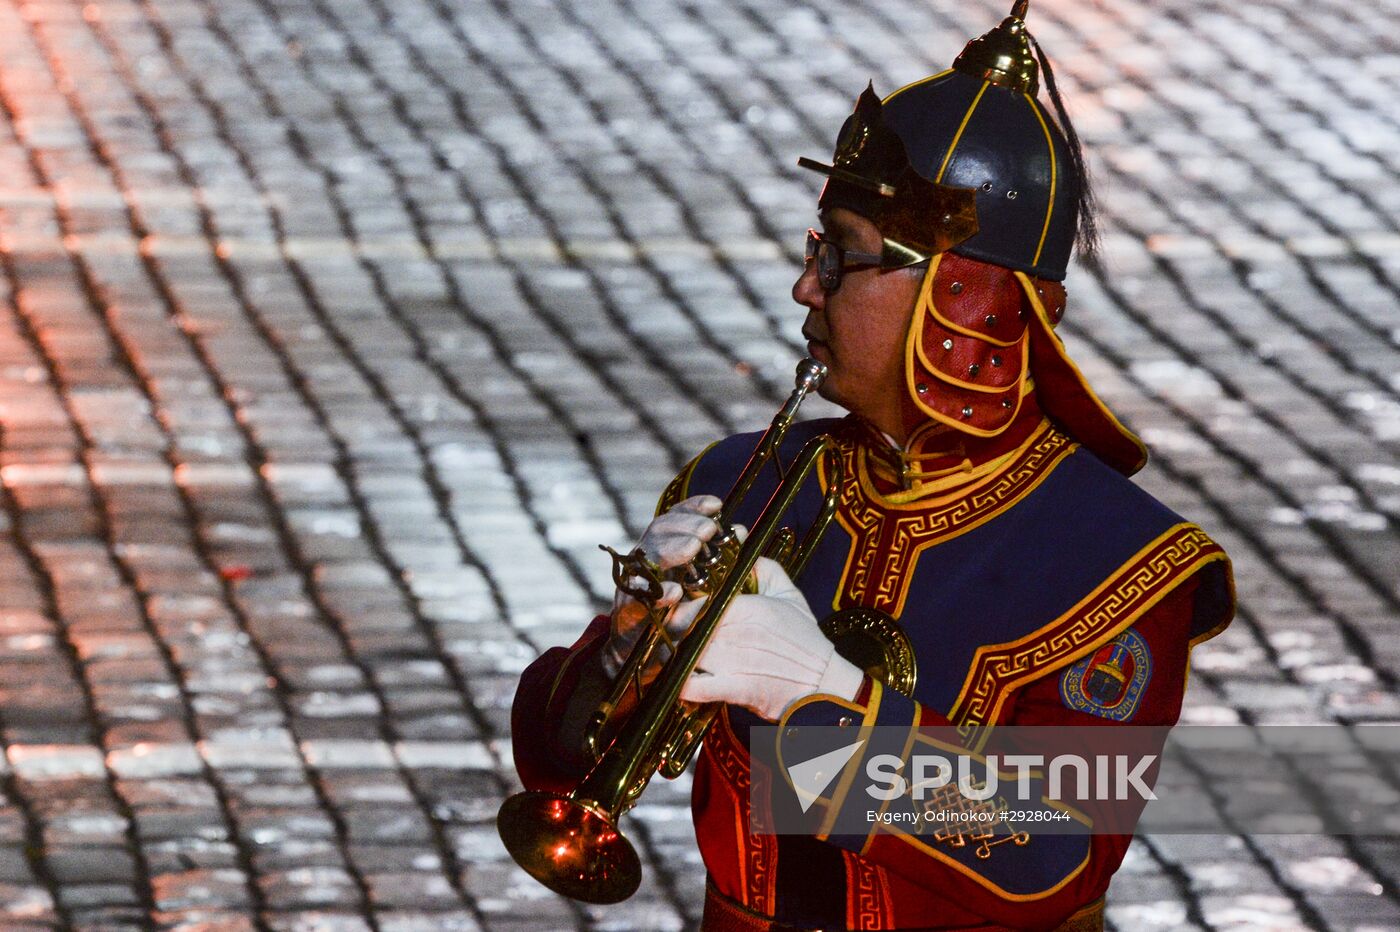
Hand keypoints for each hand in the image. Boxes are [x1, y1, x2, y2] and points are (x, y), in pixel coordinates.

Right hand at [604, 495, 722, 674]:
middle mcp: (646, 562)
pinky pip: (636, 599)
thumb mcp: (709, 584)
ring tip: (694, 549)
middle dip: (684, 525)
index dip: (693, 507)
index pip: (675, 519)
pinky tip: (675, 592)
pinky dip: (656, 594)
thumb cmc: (684, 619)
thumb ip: (723, 559)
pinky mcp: (628, 613)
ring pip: (645, 556)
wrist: (648, 659)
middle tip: (708, 530)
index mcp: (664, 551)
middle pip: (658, 531)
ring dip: (670, 550)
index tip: (716, 505)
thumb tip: (740, 532)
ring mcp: (634, 585)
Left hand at [678, 559, 864, 720]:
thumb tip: (743, 549)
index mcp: (749, 606)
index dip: (686, 601)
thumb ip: (764, 568)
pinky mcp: (736, 689)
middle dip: (675, 627)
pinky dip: (683, 686)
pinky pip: (695, 687)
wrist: (825, 683)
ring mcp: (735, 661)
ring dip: (674, 654)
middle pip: (688, 624)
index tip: (682, 605)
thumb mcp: (790, 595)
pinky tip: (680, 681)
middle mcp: (739, 631)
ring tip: (672, 653)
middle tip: (673, 630)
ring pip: (686, 651)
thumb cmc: (806, 639)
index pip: (702, 597)